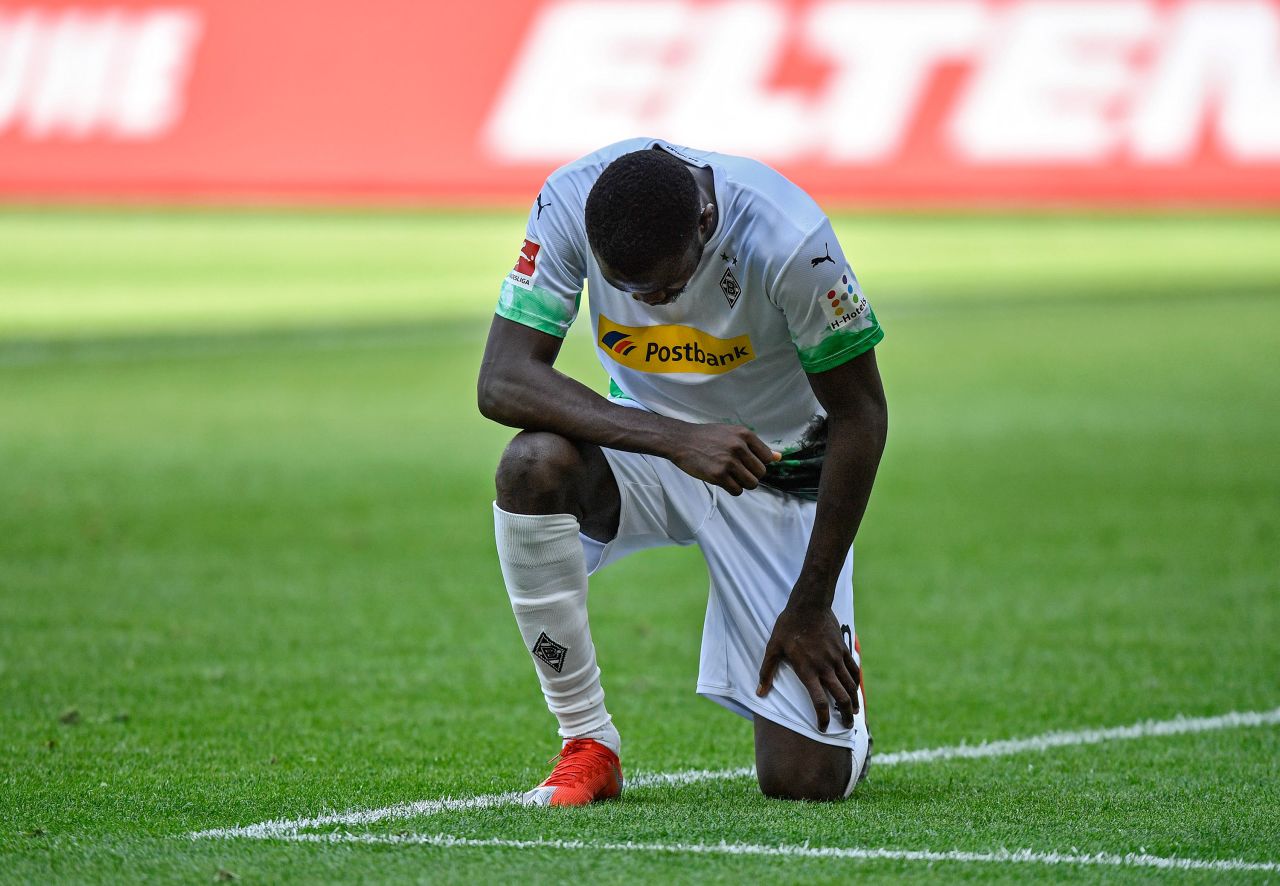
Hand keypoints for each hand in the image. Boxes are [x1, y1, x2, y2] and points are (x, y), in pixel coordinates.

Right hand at [669, 423, 778, 494]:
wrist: (682, 440)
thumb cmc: (707, 436)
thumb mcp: (732, 434)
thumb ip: (754, 446)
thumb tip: (778, 458)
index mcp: (744, 434)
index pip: (766, 457)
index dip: (758, 463)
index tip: (747, 463)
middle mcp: (739, 447)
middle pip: (760, 472)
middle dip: (751, 475)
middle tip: (738, 471)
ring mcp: (729, 462)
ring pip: (751, 483)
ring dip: (743, 484)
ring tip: (731, 477)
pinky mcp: (718, 475)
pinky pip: (737, 490)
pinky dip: (733, 489)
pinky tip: (724, 481)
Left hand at [756, 603, 859, 731]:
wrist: (809, 605)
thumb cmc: (788, 626)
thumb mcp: (773, 648)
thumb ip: (766, 672)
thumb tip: (759, 692)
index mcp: (808, 671)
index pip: (819, 702)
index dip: (823, 718)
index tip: (823, 728)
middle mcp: (825, 668)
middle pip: (841, 698)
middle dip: (846, 715)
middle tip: (847, 726)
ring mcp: (836, 659)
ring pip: (850, 685)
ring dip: (854, 701)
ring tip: (855, 711)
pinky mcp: (843, 649)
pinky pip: (854, 669)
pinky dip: (856, 681)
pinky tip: (855, 688)